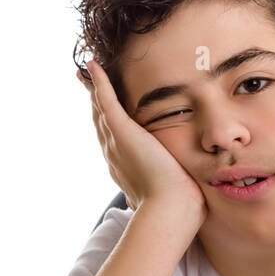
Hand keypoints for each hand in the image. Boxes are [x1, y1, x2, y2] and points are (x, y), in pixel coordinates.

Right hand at [78, 59, 207, 226]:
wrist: (171, 209)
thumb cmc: (179, 205)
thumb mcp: (174, 190)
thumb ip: (176, 185)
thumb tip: (188, 193)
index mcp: (126, 167)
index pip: (114, 139)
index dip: (108, 122)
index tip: (104, 111)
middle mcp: (115, 154)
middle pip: (102, 122)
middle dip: (95, 103)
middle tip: (86, 83)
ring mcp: (116, 143)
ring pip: (100, 110)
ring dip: (93, 89)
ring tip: (87, 71)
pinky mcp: (122, 132)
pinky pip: (106, 102)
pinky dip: (99, 83)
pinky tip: (93, 66)